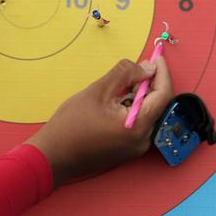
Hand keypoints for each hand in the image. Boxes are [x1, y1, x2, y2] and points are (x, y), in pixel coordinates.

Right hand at [25, 56, 172, 187]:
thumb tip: (148, 68)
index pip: (163, 95)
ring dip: (140, 96)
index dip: (163, 73)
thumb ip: (125, 74)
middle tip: (139, 66)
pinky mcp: (126, 151)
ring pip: (147, 114)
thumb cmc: (71, 125)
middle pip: (157, 105)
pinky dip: (133, 108)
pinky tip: (117, 100)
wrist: (52, 157)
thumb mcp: (98, 91)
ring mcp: (135, 148)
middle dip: (151, 83)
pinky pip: (138, 124)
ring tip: (123, 83)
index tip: (157, 57)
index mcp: (138, 127)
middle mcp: (142, 141)